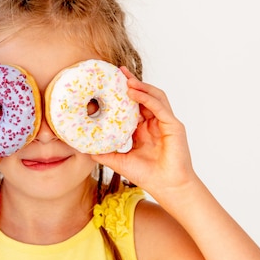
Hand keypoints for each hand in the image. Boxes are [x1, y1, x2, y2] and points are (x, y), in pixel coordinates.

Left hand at [92, 67, 196, 199]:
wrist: (167, 188)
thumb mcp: (120, 162)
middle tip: (119, 71)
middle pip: (145, 96)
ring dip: (141, 86)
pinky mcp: (174, 125)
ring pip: (154, 97)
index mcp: (144, 130)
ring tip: (126, 79)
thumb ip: (105, 154)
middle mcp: (155, 123)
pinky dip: (147, 97)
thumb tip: (85, 149)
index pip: (134, 106)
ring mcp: (166, 123)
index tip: (111, 83)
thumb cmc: (148, 176)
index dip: (124, 94)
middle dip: (132, 82)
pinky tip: (134, 91)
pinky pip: (159, 106)